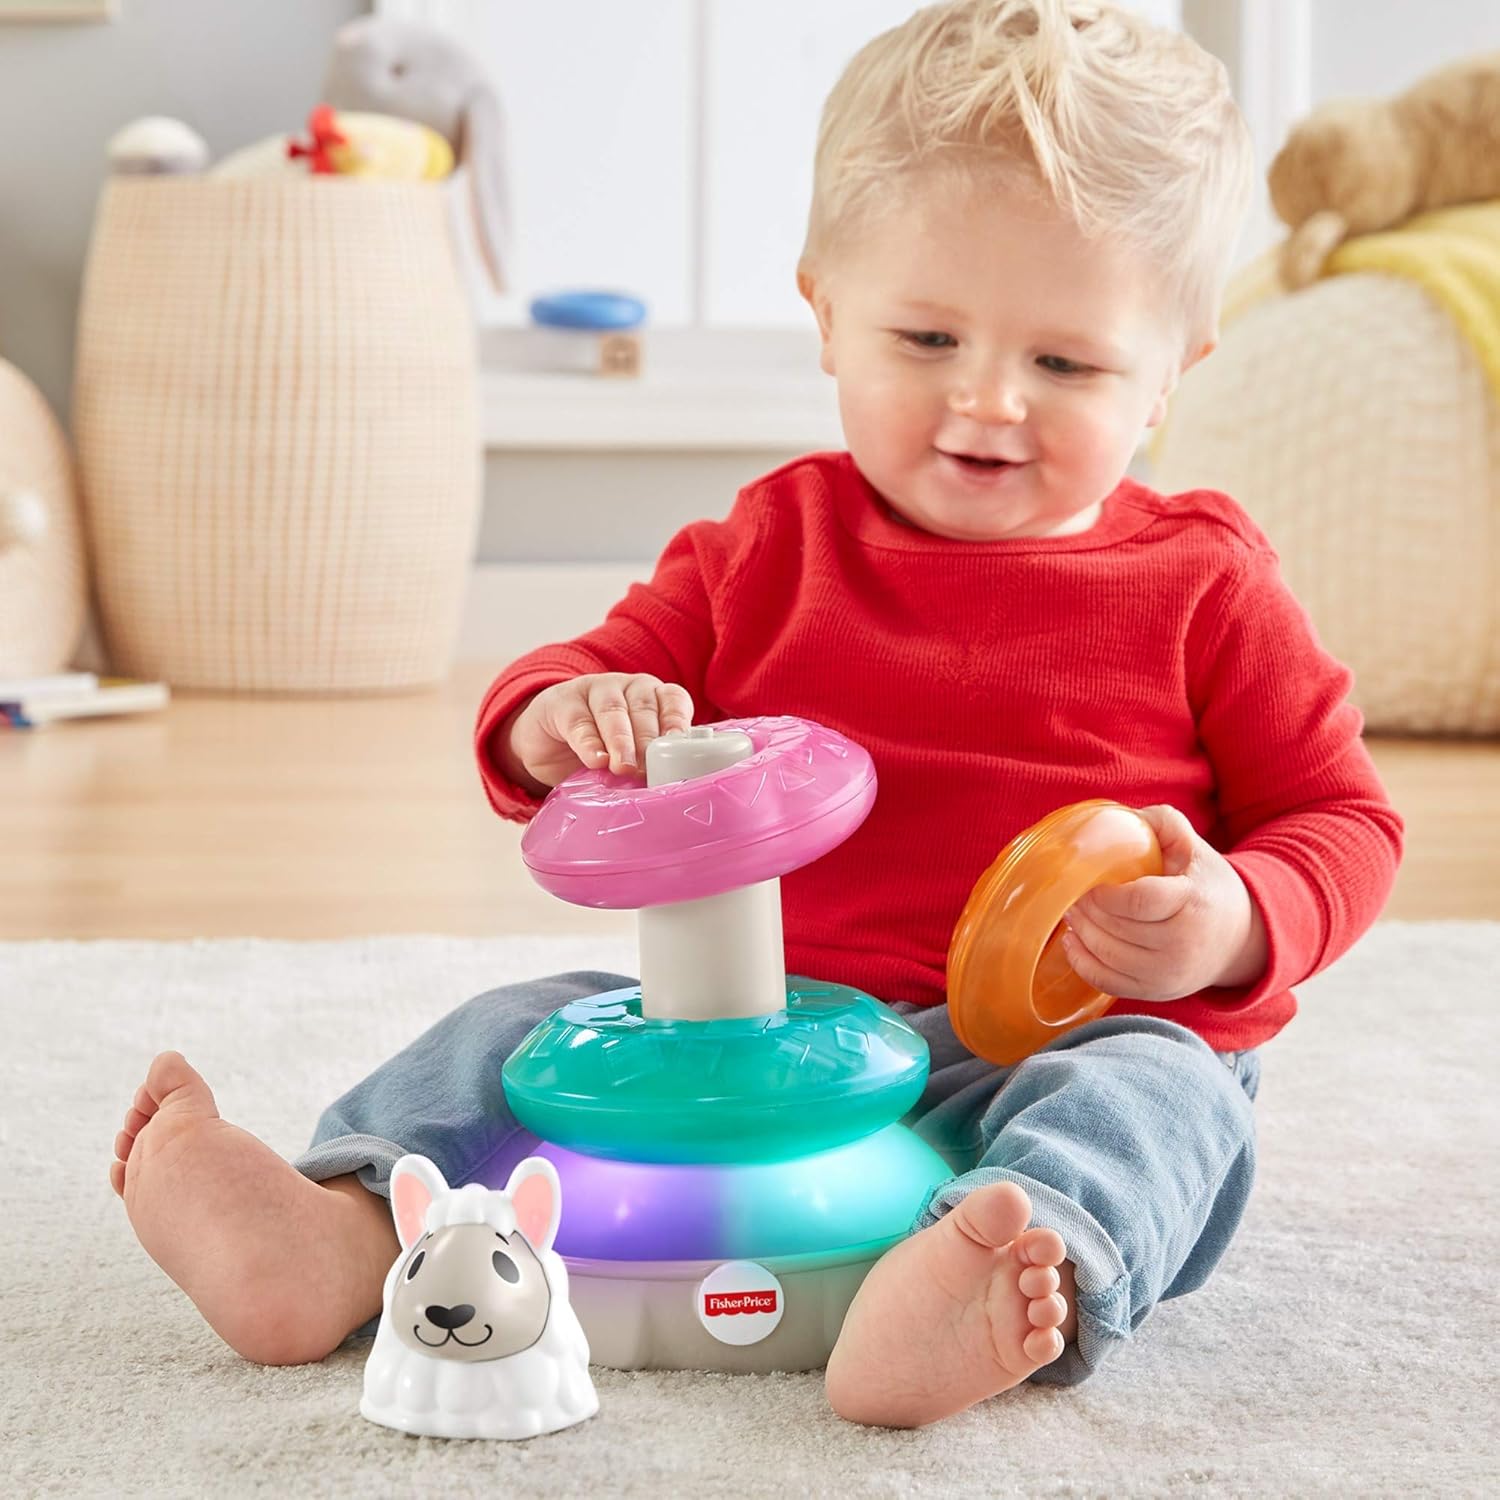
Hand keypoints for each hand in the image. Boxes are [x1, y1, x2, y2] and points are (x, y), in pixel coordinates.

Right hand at [498, 673, 694, 791]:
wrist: (546, 744)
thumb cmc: (599, 751)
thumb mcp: (629, 758)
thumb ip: (648, 765)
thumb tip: (667, 790)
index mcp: (652, 698)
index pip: (673, 700)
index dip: (677, 720)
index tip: (678, 743)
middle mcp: (627, 688)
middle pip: (644, 707)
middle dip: (648, 740)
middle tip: (647, 769)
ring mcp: (594, 690)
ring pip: (613, 710)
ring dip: (621, 740)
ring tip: (623, 767)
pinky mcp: (562, 703)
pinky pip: (578, 721)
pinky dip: (588, 742)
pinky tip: (595, 759)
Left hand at [1060, 804, 1267, 1001]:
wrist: (1239, 939)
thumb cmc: (1208, 888)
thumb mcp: (1195, 848)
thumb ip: (1163, 823)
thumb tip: (1123, 815)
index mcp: (1192, 903)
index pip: (1140, 901)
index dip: (1106, 893)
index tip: (1090, 881)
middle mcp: (1182, 944)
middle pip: (1117, 927)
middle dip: (1086, 907)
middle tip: (1071, 892)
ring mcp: (1168, 974)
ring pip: (1107, 954)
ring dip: (1081, 931)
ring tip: (1072, 911)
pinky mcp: (1156, 992)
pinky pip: (1107, 982)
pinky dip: (1082, 962)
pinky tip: (1074, 941)